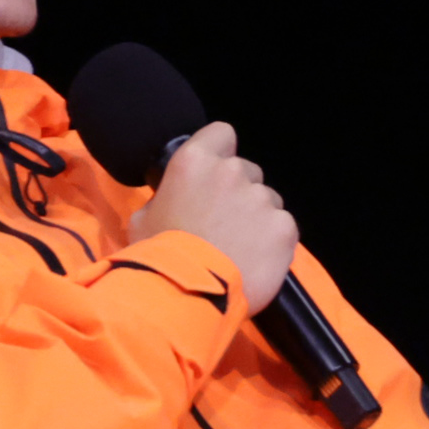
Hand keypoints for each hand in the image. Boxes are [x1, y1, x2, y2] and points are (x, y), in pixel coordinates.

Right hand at [131, 121, 299, 312]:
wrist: (188, 295)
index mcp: (195, 161)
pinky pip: (283, 227)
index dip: (220, 151)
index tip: (214, 175)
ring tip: (239, 248)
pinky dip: (273, 242)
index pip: (222, 133)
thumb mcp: (144, 218)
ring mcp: (261, 199)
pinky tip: (255, 260)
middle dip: (239, 192)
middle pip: (247, 172)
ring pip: (267, 201)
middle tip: (224, 224)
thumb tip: (177, 200)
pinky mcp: (284, 227)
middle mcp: (232, 172)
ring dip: (257, 218)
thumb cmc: (158, 257)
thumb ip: (167, 197)